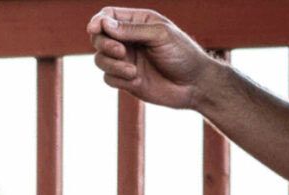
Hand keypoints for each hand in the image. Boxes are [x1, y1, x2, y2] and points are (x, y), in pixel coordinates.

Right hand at [86, 7, 220, 109]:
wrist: (193, 85)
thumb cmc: (182, 54)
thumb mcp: (159, 35)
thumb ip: (131, 30)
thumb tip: (104, 24)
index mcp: (138, 22)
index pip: (108, 16)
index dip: (98, 21)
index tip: (95, 29)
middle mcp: (128, 40)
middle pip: (99, 37)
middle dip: (104, 44)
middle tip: (120, 51)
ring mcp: (126, 60)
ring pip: (100, 59)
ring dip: (112, 65)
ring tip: (132, 71)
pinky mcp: (125, 79)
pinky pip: (108, 78)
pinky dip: (119, 79)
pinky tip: (137, 80)